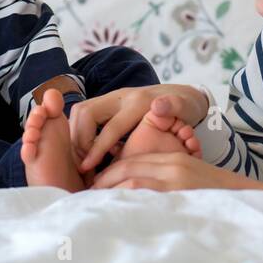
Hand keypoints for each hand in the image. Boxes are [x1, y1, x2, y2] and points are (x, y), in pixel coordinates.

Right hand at [69, 84, 208, 175]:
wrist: (184, 94)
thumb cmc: (184, 108)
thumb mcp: (185, 107)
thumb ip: (173, 107)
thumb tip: (158, 105)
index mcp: (138, 102)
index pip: (110, 127)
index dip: (96, 149)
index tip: (86, 168)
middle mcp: (122, 96)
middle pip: (85, 113)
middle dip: (79, 139)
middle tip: (83, 163)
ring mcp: (114, 97)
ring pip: (81, 112)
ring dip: (77, 135)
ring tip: (85, 159)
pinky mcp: (110, 103)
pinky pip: (86, 116)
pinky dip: (83, 133)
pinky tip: (93, 151)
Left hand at [89, 150, 258, 191]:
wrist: (247, 197)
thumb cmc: (217, 196)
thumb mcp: (190, 183)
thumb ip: (168, 183)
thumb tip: (141, 196)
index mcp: (173, 161)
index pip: (134, 161)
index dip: (112, 171)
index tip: (97, 183)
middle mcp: (172, 164)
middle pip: (129, 165)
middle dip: (105, 178)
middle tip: (88, 192)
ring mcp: (175, 176)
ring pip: (132, 175)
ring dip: (109, 187)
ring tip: (94, 199)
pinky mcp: (178, 187)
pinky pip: (144, 188)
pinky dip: (125, 194)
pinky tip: (113, 204)